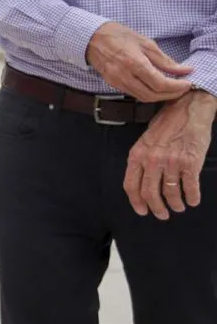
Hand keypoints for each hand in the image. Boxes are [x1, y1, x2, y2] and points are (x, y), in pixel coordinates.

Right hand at [87, 22, 192, 101]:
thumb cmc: (118, 36)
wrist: (92, 37)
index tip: (187, 83)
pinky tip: (154, 87)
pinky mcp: (112, 84)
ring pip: (142, 98)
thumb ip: (165, 60)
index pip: (160, 83)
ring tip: (170, 88)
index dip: (176, 87)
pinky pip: (133, 94)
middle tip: (181, 88)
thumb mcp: (145, 43)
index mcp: (134, 62)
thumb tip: (184, 70)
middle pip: (152, 95)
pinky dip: (147, 93)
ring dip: (159, 96)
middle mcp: (124, 75)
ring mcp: (116, 81)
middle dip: (170, 94)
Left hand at [124, 91, 216, 218]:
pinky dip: (192, 198)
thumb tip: (142, 183)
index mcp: (137, 154)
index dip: (136, 202)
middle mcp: (152, 160)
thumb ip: (143, 160)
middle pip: (150, 193)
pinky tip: (192, 200)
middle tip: (163, 215)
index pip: (130, 185)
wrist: (188, 109)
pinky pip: (190, 188)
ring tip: (179, 207)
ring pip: (170, 194)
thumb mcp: (146, 140)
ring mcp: (171, 162)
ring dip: (175, 204)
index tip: (142, 211)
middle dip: (157, 208)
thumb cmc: (166, 123)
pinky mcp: (190, 163)